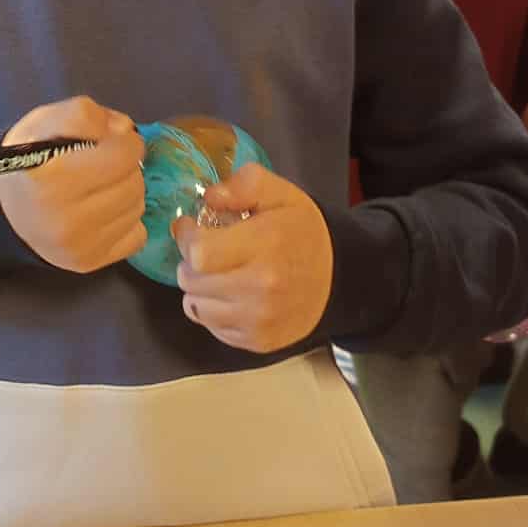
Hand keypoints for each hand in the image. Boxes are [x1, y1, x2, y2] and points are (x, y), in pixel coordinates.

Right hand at [0, 97, 144, 273]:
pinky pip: (137, 236)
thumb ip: (82, 115)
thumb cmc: (30, 164)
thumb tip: (123, 130)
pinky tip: (103, 214)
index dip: (125, 141)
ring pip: (138, 208)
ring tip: (100, 189)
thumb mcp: (43, 123)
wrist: (7, 215)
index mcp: (54, 177)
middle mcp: (67, 218)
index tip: (112, 142)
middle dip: (126, 168)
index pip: (125, 154)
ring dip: (127, 194)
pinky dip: (126, 222)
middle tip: (104, 166)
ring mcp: (80, 245)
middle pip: (134, 182)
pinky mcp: (89, 263)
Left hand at [175, 165, 332, 352]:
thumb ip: (246, 184)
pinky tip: (232, 296)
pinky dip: (214, 310)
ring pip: (195, 307)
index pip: (198, 253)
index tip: (192, 229)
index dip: (187, 238)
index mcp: (266, 245)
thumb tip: (210, 196)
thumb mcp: (283, 195)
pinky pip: (211, 327)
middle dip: (191, 262)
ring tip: (220, 274)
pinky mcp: (257, 341)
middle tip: (208, 252)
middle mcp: (260, 288)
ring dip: (199, 289)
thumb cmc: (303, 234)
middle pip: (191, 280)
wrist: (339, 281)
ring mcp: (258, 320)